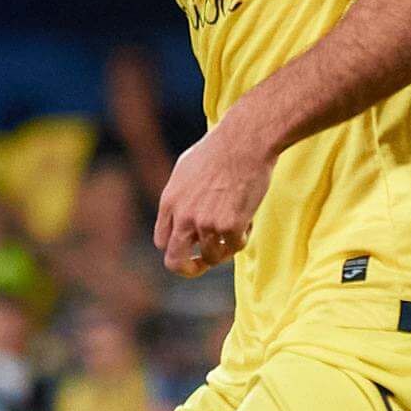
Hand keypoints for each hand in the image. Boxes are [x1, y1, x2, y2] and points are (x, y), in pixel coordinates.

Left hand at [154, 118, 274, 277]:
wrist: (243, 141)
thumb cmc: (218, 150)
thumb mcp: (184, 170)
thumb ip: (179, 196)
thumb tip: (178, 213)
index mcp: (169, 203)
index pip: (161, 242)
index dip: (175, 247)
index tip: (189, 248)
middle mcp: (183, 217)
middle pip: (175, 261)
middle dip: (188, 269)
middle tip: (201, 266)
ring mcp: (206, 223)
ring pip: (212, 257)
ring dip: (225, 249)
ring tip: (236, 229)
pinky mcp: (230, 226)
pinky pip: (236, 247)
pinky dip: (243, 238)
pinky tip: (248, 218)